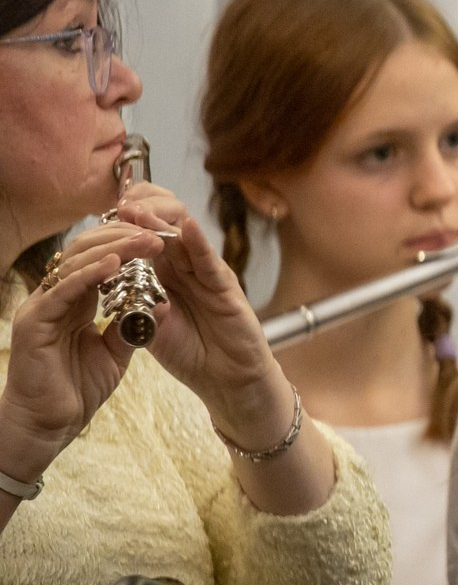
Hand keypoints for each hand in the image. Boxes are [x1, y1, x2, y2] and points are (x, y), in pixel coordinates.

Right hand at [0, 226, 160, 483]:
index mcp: (75, 301)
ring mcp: (42, 307)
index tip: (163, 240)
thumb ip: (135, 326)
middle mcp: (56, 297)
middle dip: (124, 239)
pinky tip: (115, 264)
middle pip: (86, 252)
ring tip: (145, 241)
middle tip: (158, 234)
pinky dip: (89, 274)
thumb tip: (166, 303)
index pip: (100, 259)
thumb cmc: (78, 389)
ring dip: (113, 249)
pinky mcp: (34, 323)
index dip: (130, 246)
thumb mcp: (116, 352)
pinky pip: (63, 290)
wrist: (49, 424)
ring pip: (75, 264)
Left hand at [101, 183, 295, 449]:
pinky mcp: (226, 288)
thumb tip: (114, 284)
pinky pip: (210, 262)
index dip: (127, 222)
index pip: (146, 236)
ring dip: (161, 220)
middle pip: (166, 226)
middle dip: (142, 211)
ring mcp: (208, 274)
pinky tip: (187, 227)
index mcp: (165, 274)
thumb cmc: (191, 352)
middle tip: (118, 204)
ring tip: (137, 208)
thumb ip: (134, 303)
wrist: (227, 380)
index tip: (104, 213)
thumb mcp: (149, 326)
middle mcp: (186, 268)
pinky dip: (199, 243)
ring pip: (185, 238)